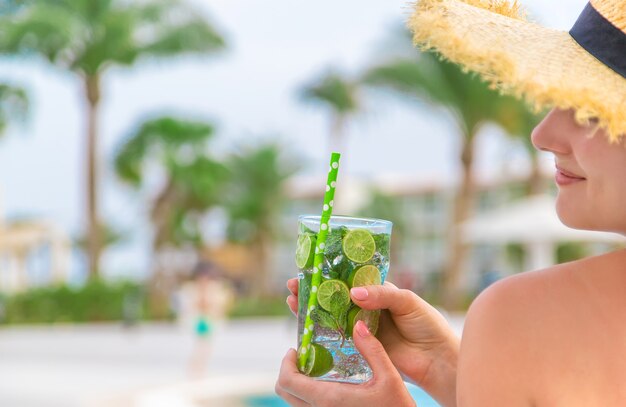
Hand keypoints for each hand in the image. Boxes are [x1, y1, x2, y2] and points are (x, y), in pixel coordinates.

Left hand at [275, 320, 415, 406]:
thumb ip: (373, 349)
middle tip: (304, 356)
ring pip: (295, 402)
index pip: (288, 381)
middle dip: (288, 371)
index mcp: (329, 399)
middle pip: (285, 392)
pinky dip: (307, 395)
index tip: (295, 349)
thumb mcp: (390, 377)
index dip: (285, 363)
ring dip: (298, 383)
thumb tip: (359, 323)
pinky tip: (327, 384)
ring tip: (316, 368)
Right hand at [286, 278, 458, 405]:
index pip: (350, 278)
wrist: (437, 360)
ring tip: (292, 302)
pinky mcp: (360, 347)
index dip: (331, 273)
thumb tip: (352, 293)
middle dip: (314, 290)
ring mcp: (362, 328)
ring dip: (311, 309)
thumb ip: (381, 295)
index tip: (311, 268)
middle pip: (335, 297)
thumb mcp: (407, 302)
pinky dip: (320, 332)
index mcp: (379, 292)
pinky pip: (337, 338)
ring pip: (331, 316)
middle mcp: (367, 308)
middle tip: (293, 285)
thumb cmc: (428, 325)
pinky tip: (304, 326)